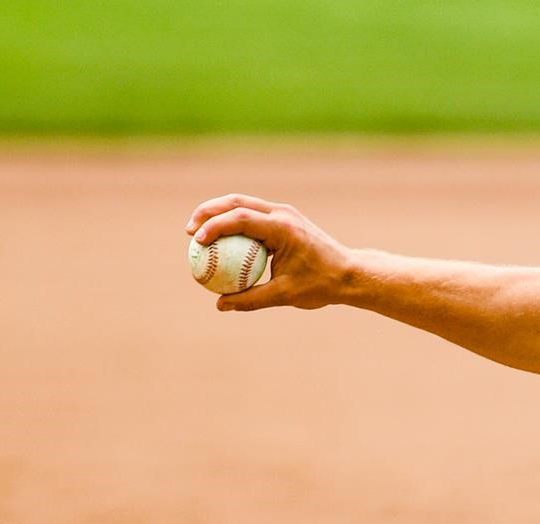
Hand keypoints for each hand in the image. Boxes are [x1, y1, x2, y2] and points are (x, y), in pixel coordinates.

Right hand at [184, 194, 354, 311]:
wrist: (351, 274)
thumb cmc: (322, 285)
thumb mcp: (286, 295)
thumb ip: (251, 299)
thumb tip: (221, 305)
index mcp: (284, 228)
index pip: (241, 218)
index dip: (215, 226)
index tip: (196, 241)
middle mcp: (283, 214)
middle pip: (236, 202)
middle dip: (208, 212)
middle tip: (189, 231)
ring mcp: (284, 213)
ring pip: (243, 204)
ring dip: (218, 214)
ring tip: (197, 233)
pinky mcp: (285, 218)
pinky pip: (252, 216)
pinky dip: (233, 223)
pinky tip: (220, 240)